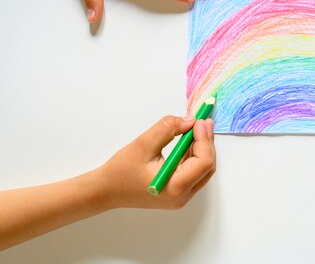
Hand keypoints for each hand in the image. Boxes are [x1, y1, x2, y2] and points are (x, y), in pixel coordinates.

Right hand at [97, 115, 215, 209]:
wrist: (105, 190)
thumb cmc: (120, 171)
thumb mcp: (144, 144)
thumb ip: (168, 129)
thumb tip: (190, 121)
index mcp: (175, 188)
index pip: (203, 163)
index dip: (204, 140)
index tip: (199, 122)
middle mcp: (182, 196)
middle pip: (207, 166)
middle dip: (207, 142)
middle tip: (203, 121)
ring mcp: (180, 196)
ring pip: (202, 169)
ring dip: (202, 147)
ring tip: (199, 126)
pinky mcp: (176, 192)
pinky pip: (193, 172)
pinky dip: (194, 155)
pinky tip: (191, 139)